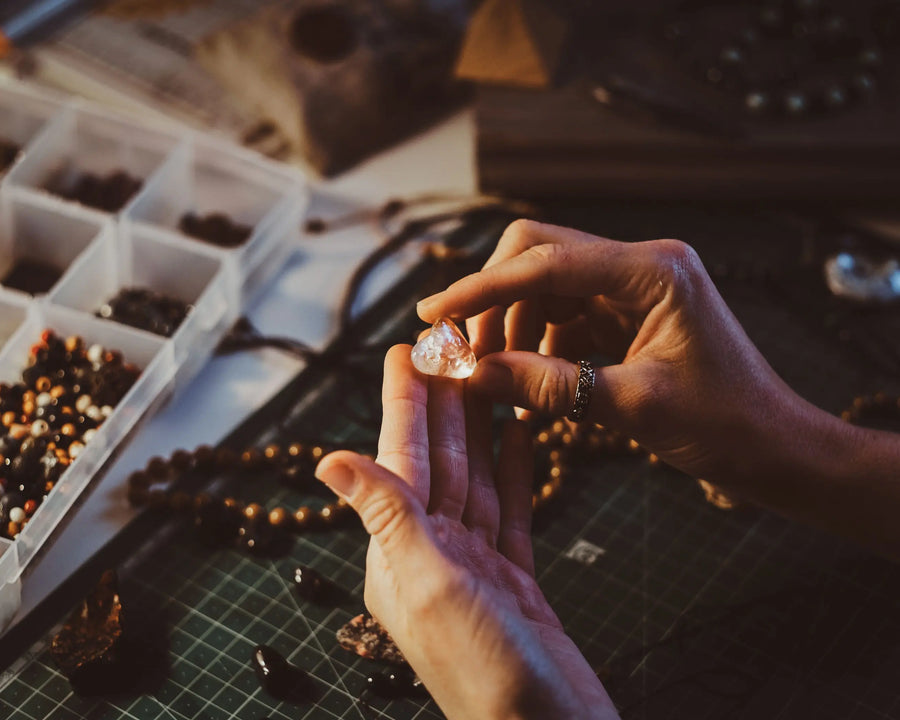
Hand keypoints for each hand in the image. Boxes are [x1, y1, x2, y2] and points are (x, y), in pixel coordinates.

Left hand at [316, 346, 616, 719]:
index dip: (403, 404)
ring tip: (485, 378)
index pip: (400, 461)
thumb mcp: (427, 585)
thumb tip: (326, 460)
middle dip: (441, 404)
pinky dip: (515, 472)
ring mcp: (476, 568)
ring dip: (479, 428)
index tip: (405, 351)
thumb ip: (385, 516)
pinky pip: (512, 511)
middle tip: (449, 348)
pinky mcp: (515, 579)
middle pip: (438, 463)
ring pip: (476, 480)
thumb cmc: (485, 672)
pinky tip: (519, 437)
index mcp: (400, 555)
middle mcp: (432, 556)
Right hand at [416, 219, 812, 495]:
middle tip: (463, 353)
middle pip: (539, 256)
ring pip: (546, 288)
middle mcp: (641, 265)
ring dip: (512, 329)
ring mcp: (634, 287)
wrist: (775, 447)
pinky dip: (537, 347)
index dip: (482, 287)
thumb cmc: (726, 424)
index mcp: (653, 270)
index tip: (434, 312)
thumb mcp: (633, 407)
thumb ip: (549, 387)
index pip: (545, 262)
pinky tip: (528, 389)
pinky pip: (564, 317)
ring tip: (496, 382)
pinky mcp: (628, 314)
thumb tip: (474, 376)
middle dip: (494, 301)